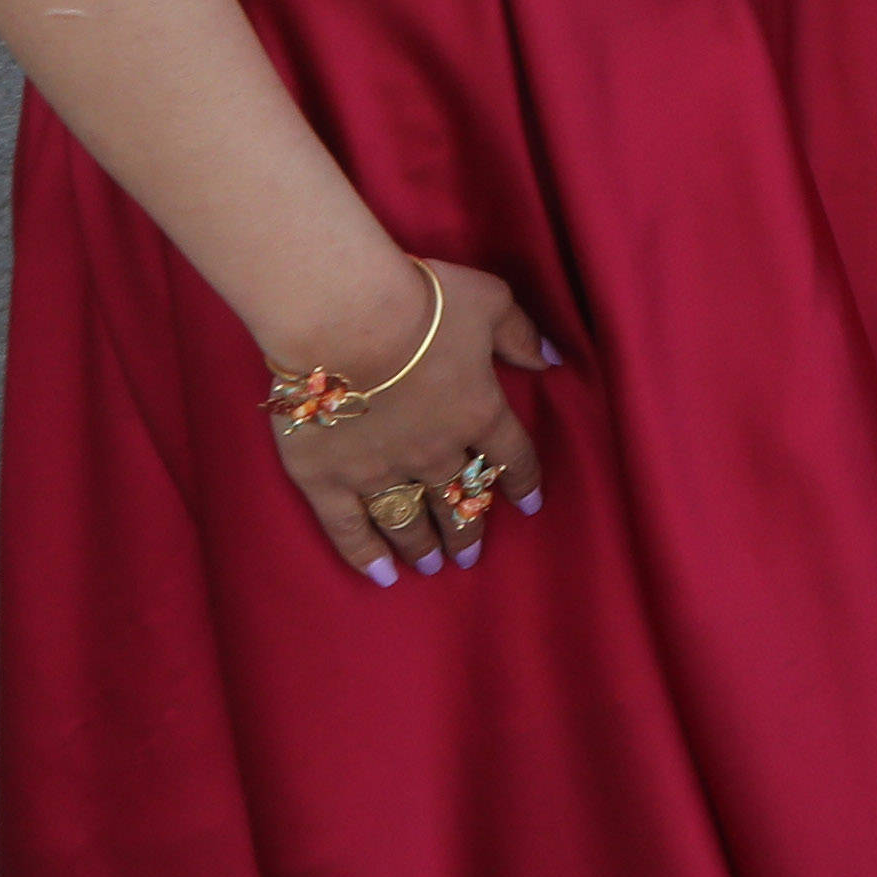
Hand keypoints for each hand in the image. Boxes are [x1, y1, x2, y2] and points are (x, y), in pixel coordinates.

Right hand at [265, 258, 560, 584]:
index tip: (529, 505)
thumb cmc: (421, 300)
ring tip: (431, 566)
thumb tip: (550, 358)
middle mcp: (435, 451)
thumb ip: (521, 334)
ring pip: (410, 519)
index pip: (511, 457)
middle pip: (459, 500)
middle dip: (468, 529)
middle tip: (470, 554)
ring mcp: (380, 470)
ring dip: (424, 545)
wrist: (345, 315)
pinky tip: (380, 576)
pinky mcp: (327, 478)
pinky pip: (348, 529)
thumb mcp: (490, 301)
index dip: (523, 481)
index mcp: (478, 412)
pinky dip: (364, 556)